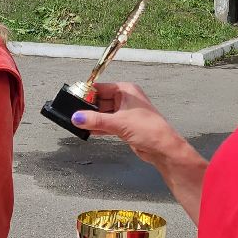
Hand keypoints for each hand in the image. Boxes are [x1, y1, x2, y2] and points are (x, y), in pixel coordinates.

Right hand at [70, 82, 189, 167]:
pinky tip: (88, 130)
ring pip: (103, 114)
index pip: (101, 88)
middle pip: (100, 101)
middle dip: (88, 108)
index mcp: (126, 91)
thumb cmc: (150, 130)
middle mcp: (126, 100)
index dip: (87, 93)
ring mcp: (125, 113)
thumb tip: (77, 117)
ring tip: (79, 123)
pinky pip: (107, 124)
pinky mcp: (125, 126)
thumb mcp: (118, 123)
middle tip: (74, 114)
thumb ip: (95, 120)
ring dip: (93, 119)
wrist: (163, 149)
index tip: (74, 98)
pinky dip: (98, 127)